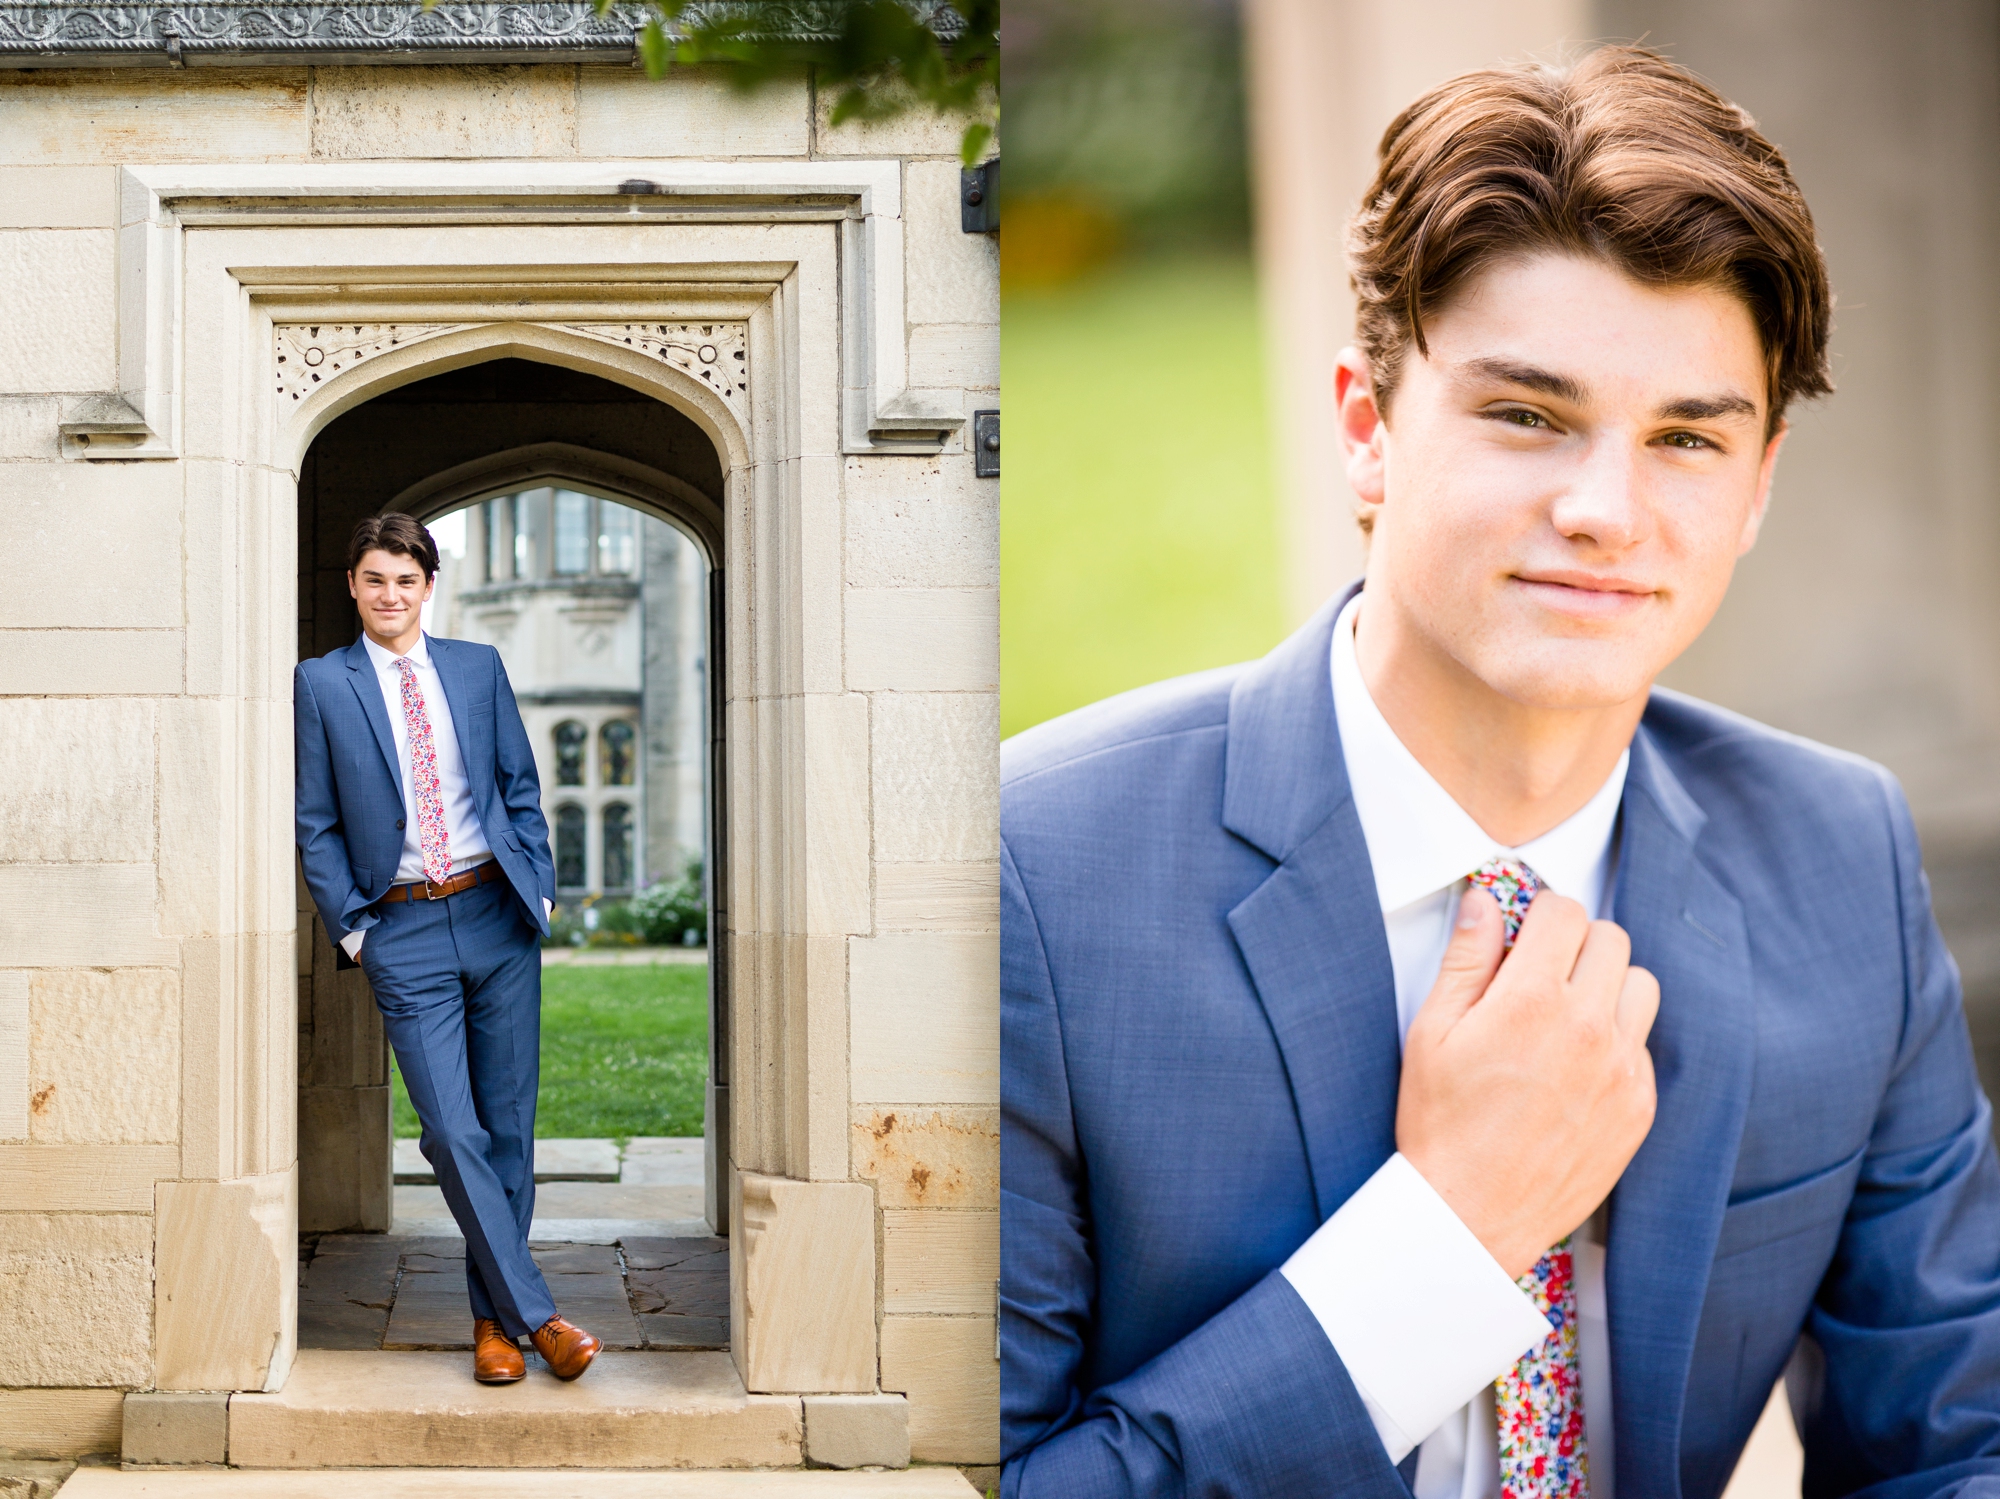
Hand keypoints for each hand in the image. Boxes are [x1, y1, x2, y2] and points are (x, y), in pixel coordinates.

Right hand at [1395, 886, 1659, 1278]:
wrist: (1470, 1214)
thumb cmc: (1441, 1124)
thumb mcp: (1431, 1032)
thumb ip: (1465, 959)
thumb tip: (1485, 901)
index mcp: (1530, 1001)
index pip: (1566, 913)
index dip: (1540, 915)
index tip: (1525, 935)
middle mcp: (1587, 1027)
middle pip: (1612, 940)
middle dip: (1576, 945)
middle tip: (1542, 973)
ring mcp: (1621, 1070)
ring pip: (1642, 986)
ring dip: (1609, 986)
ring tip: (1568, 1014)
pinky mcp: (1639, 1106)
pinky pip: (1645, 1045)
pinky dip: (1618, 1040)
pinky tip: (1576, 1066)